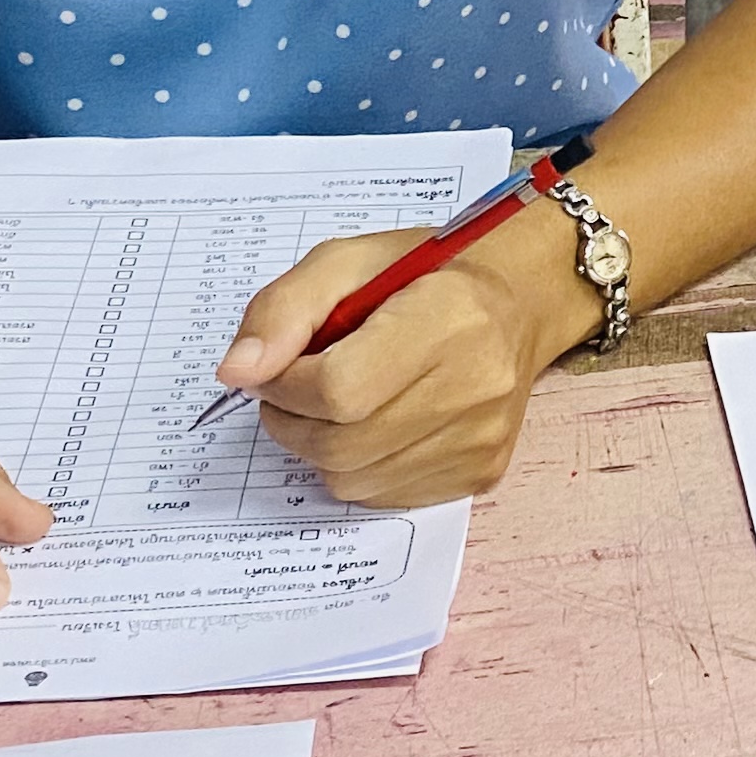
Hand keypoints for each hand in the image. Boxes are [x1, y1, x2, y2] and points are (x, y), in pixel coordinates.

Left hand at [219, 225, 584, 509]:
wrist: (518, 304)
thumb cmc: (428, 277)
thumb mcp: (348, 261)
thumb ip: (284, 309)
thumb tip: (237, 373)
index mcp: (449, 317)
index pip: (338, 389)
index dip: (285, 385)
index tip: (277, 367)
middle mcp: (476, 386)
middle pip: (341, 444)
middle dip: (292, 421)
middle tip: (292, 389)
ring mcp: (481, 439)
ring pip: (353, 479)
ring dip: (319, 447)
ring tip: (336, 403)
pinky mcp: (480, 473)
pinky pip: (382, 496)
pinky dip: (357, 466)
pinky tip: (373, 424)